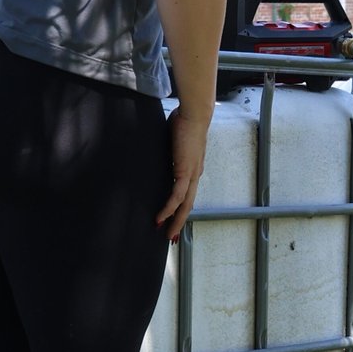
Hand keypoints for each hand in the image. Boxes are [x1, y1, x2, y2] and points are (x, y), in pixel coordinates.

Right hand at [156, 101, 211, 239]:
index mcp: (192, 169)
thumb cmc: (183, 122)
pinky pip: (177, 196)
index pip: (187, 194)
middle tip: (171, 237)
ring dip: (175, 221)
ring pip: (185, 205)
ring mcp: (192, 175)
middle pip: (188, 205)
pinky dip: (169, 208)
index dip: (180, 209)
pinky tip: (160, 217)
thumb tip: (158, 153)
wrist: (194, 114)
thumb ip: (168, 152)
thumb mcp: (173, 142)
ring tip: (166, 234)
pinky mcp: (185, 172)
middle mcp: (194, 175)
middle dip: (179, 222)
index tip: (172, 220)